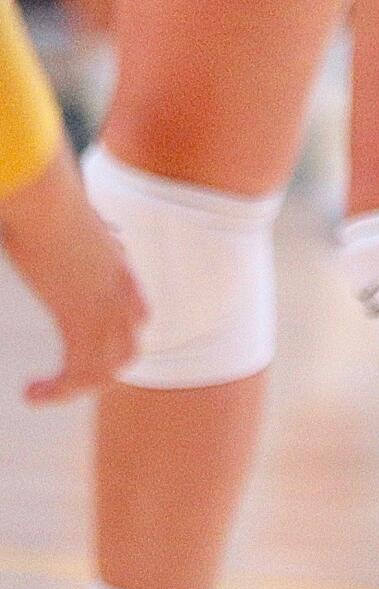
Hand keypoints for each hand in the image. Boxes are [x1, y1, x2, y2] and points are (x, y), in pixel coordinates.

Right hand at [0, 140, 145, 400]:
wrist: (46, 196)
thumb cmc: (47, 200)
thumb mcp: (68, 223)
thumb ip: (74, 236)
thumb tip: (52, 226)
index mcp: (120, 266)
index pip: (137, 314)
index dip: (119, 336)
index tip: (83, 347)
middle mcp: (120, 289)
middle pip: (130, 347)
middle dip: (103, 370)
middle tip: (66, 378)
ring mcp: (105, 305)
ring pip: (111, 367)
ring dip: (76, 388)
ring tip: (42, 392)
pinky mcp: (80, 317)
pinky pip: (79, 372)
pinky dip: (57, 391)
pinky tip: (30, 392)